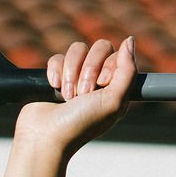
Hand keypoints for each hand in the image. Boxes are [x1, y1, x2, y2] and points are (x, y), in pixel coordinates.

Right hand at [15, 35, 137, 157]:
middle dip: (89, 69)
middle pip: (99, 47)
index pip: (118, 56)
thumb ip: (128, 71)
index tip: (102, 85)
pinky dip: (55, 72)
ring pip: (78, 49)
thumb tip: (129, 40)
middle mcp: (98, 80)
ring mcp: (76, 77)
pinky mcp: (56, 75)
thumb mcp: (113, 100)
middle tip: (83, 93)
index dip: (108, 66)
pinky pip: (57, 57)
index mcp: (116, 87)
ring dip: (71, 73)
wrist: (46, 136)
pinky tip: (54, 88)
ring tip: (68, 96)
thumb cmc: (82, 123)